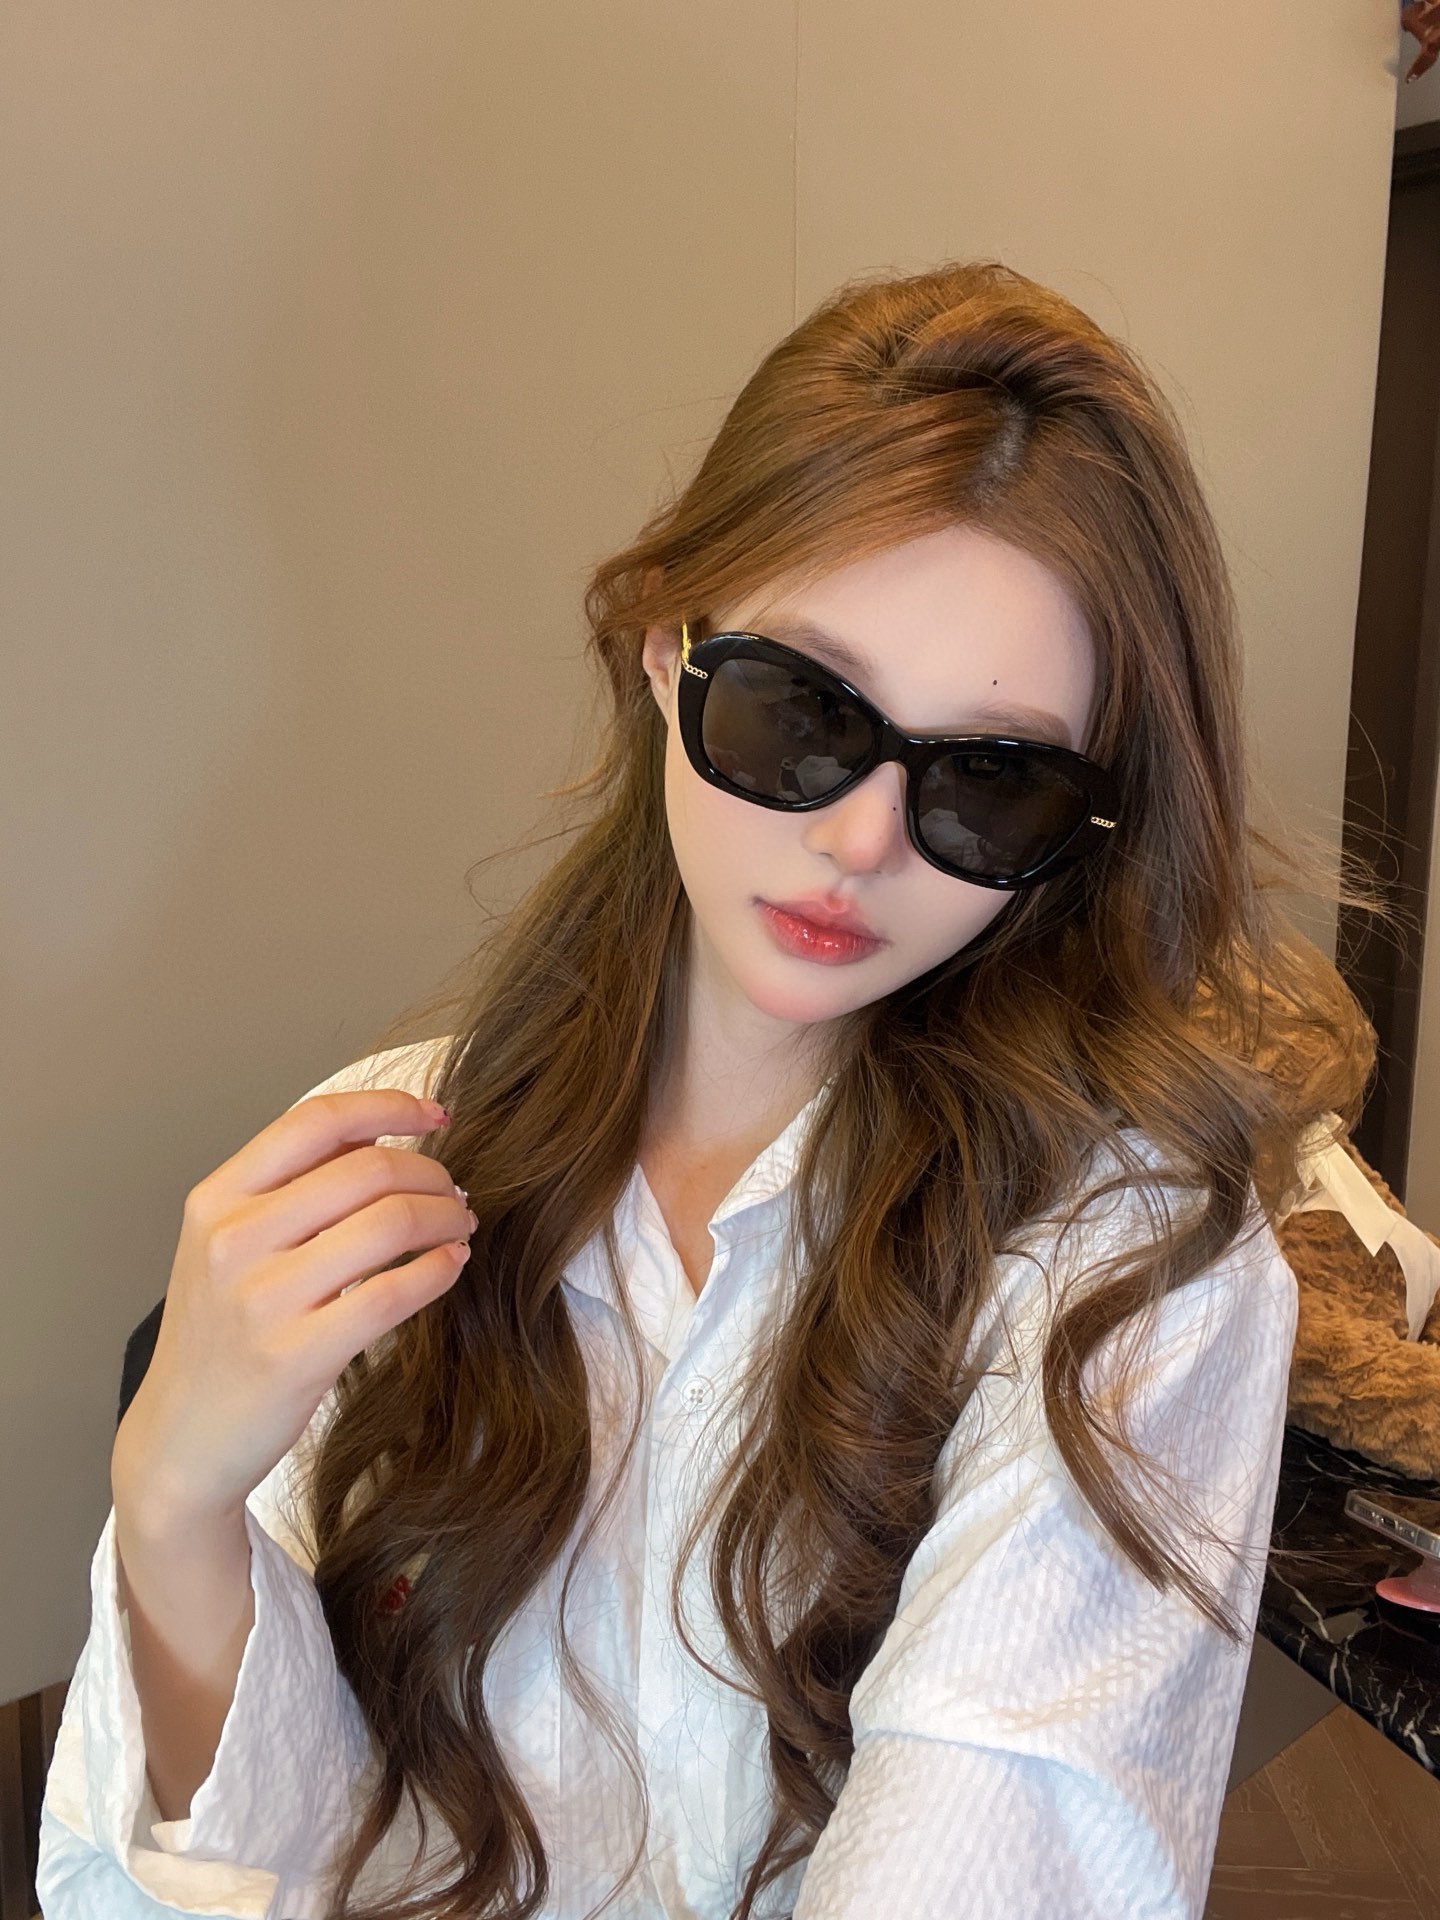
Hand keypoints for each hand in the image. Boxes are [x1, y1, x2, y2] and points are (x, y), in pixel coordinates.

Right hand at [111, 1089, 472, 1524]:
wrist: (180, 1438)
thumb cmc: (219, 1334)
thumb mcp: (228, 1244)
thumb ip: (292, 1186)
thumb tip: (380, 1133)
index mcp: (217, 1199)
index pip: (316, 1121)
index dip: (389, 1107)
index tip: (436, 1116)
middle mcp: (234, 1239)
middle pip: (367, 1169)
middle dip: (432, 1173)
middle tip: (455, 1192)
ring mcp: (262, 1299)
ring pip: (390, 1222)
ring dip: (445, 1217)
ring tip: (459, 1227)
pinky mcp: (296, 1355)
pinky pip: (394, 1293)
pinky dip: (439, 1270)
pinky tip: (450, 1265)